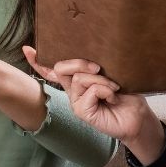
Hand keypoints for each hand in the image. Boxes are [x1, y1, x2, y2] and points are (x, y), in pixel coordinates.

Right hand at [28, 52, 156, 149]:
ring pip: (79, 78)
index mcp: (77, 80)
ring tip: (113, 88)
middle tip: (99, 68)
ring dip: (101, 80)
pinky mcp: (81, 111)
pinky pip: (89, 91)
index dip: (38, 61)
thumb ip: (95, 69)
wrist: (137, 117)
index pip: (53, 70)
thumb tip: (91, 59)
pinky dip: (104, 90)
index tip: (27, 49)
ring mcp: (75, 102)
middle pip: (62, 67)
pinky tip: (112, 97)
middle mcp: (73, 90)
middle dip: (80, 63)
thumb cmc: (126, 95)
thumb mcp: (111, 75)